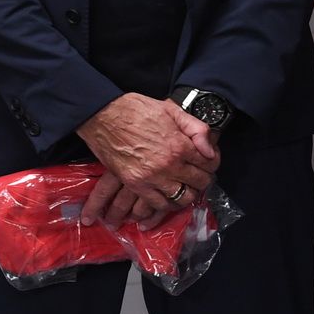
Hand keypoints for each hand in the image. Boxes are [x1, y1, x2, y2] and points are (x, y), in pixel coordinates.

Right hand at [76, 93, 219, 223]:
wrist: (102, 115)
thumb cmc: (135, 110)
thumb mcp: (171, 110)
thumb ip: (197, 128)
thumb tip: (210, 151)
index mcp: (180, 145)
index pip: (210, 163)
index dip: (211, 163)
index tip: (206, 162)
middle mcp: (169, 164)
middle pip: (199, 182)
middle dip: (202, 179)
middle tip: (197, 176)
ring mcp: (152, 177)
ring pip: (182, 198)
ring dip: (187, 194)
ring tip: (184, 187)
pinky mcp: (135, 184)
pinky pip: (158, 204)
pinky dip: (166, 204)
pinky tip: (167, 196)